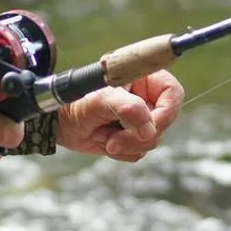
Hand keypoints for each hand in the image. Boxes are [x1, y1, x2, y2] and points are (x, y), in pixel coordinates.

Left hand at [58, 70, 183, 161]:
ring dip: (127, 144)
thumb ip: (126, 108)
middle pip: (164, 122)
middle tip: (114, 140)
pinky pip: (140, 152)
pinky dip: (122, 152)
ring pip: (153, 140)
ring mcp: (140, 119)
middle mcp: (144, 98)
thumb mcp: (99, 100)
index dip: (168, 111)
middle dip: (138, 135)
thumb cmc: (76, 102)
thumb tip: (149, 128)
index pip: (172, 92)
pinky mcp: (133, 137)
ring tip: (102, 135)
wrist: (59, 123)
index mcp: (141, 78)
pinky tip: (104, 141)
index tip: (152, 125)